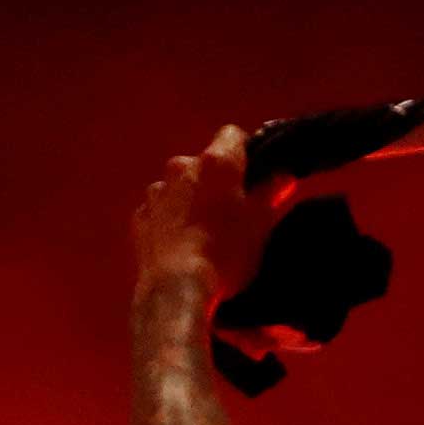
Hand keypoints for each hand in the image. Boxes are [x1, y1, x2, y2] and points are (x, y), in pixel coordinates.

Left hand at [131, 125, 272, 312]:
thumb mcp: (260, 226)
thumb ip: (271, 194)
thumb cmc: (225, 253)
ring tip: (204, 232)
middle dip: (216, 180)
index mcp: (216, 163)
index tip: (253, 175)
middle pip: (204, 162)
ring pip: (179, 185)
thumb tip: (283, 177)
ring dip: (191, 199)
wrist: (176, 289)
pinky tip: (182, 243)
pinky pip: (160, 209)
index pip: (232, 135)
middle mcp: (181, 167)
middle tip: (232, 210)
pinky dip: (171, 219)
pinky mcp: (140, 218)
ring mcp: (156, 192)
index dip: (246, 152)